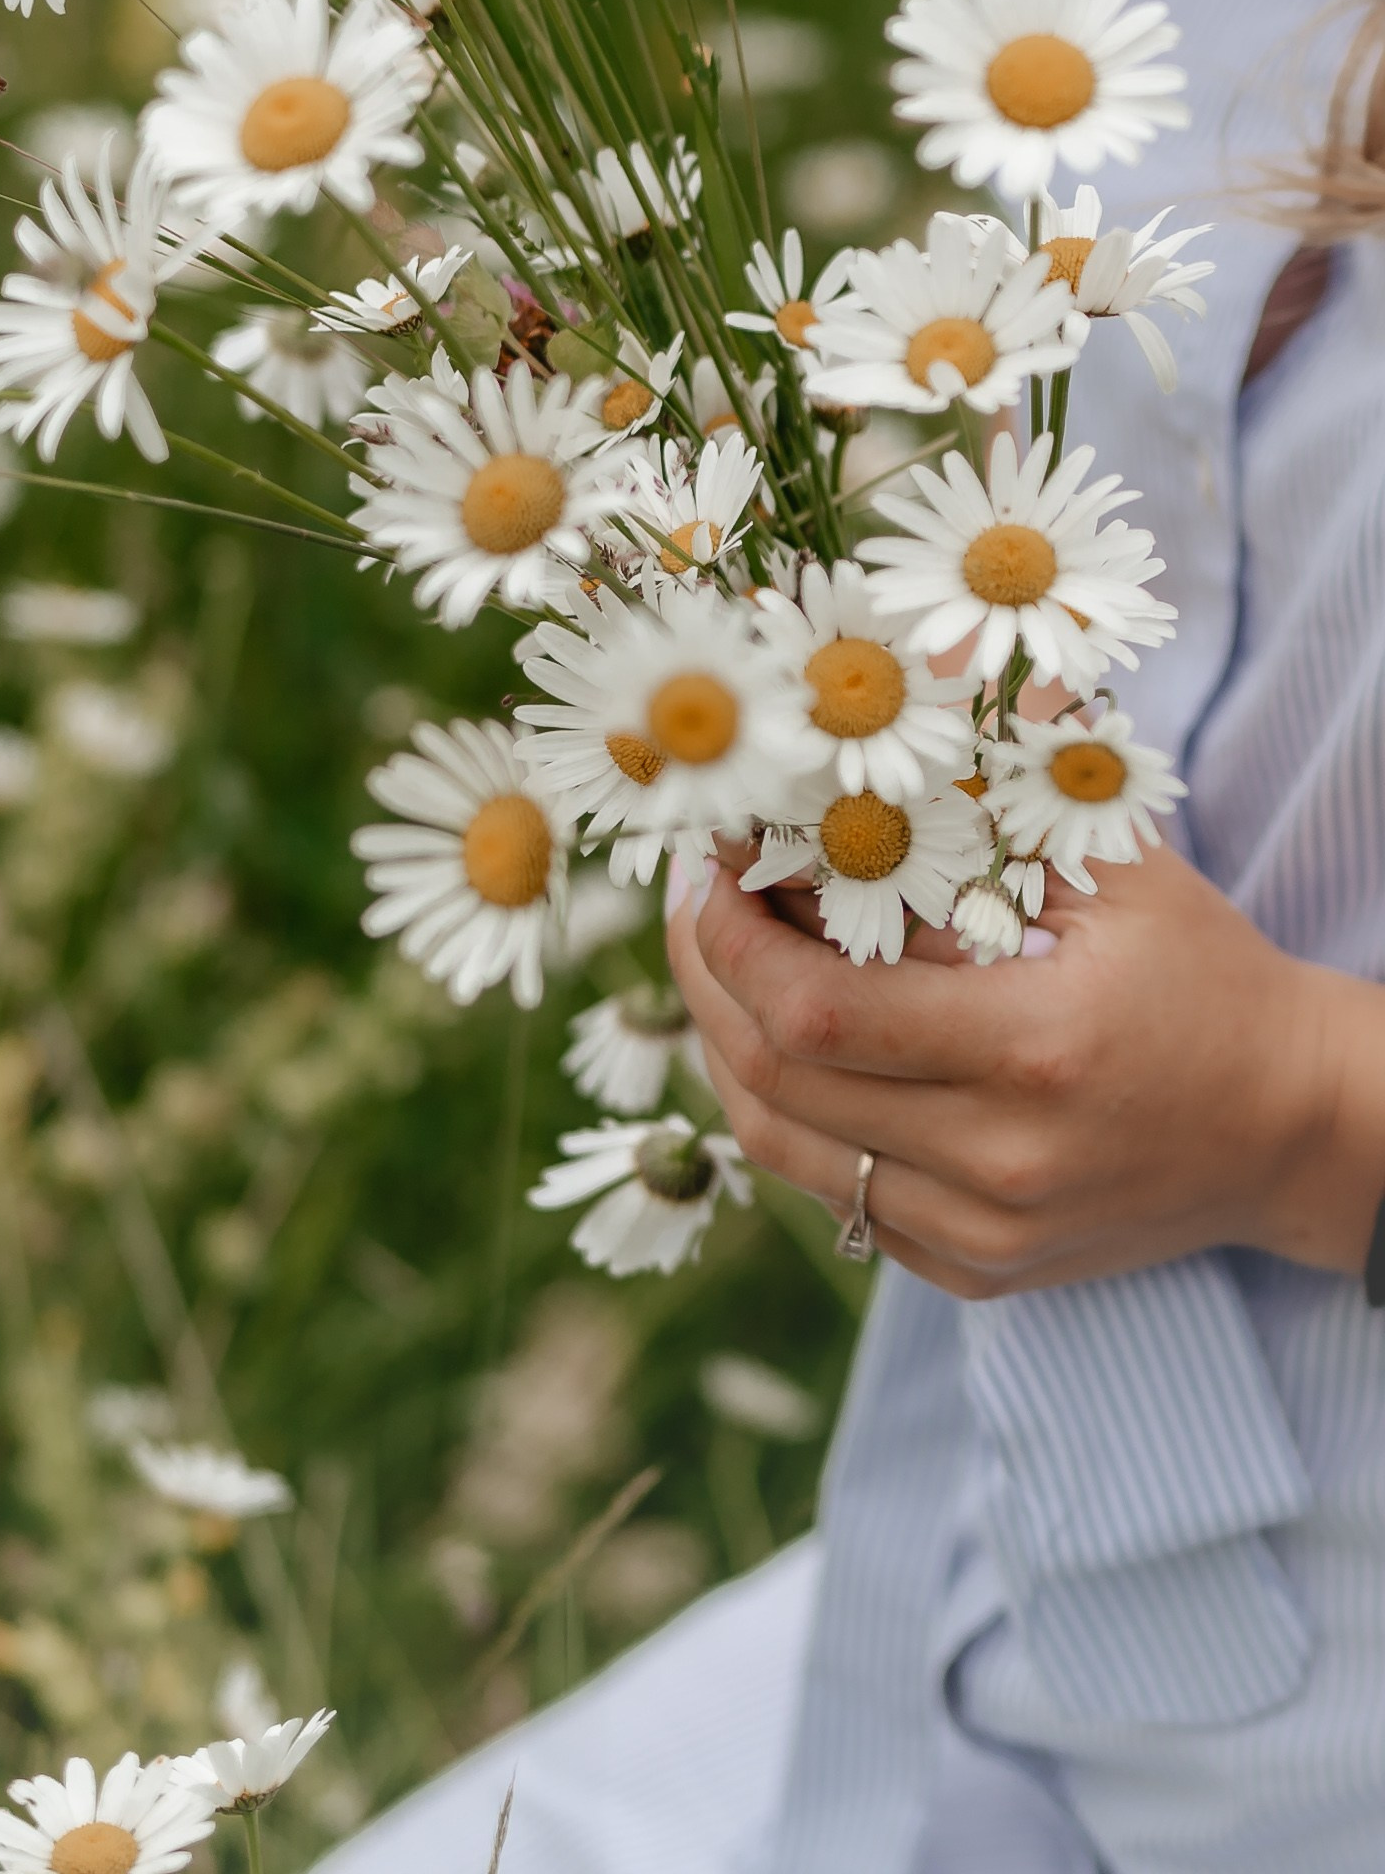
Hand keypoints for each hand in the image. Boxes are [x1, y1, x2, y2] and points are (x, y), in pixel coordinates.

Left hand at [666, 840, 1384, 1298]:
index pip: (815, 1012)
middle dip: (707, 979)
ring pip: (784, 1151)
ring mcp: (988, 1234)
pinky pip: (837, 1198)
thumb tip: (862, 713)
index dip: (730, 938)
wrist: (1291, 1122)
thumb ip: (984, 801)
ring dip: (729, 1048)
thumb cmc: (1198, 971)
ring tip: (724, 965)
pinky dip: (792, 1118)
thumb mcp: (1108, 866)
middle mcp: (1002, 1161)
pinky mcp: (981, 1273)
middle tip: (695, 902)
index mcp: (1035, 1049)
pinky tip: (791, 1044)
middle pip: (776, 1081)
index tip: (708, 866)